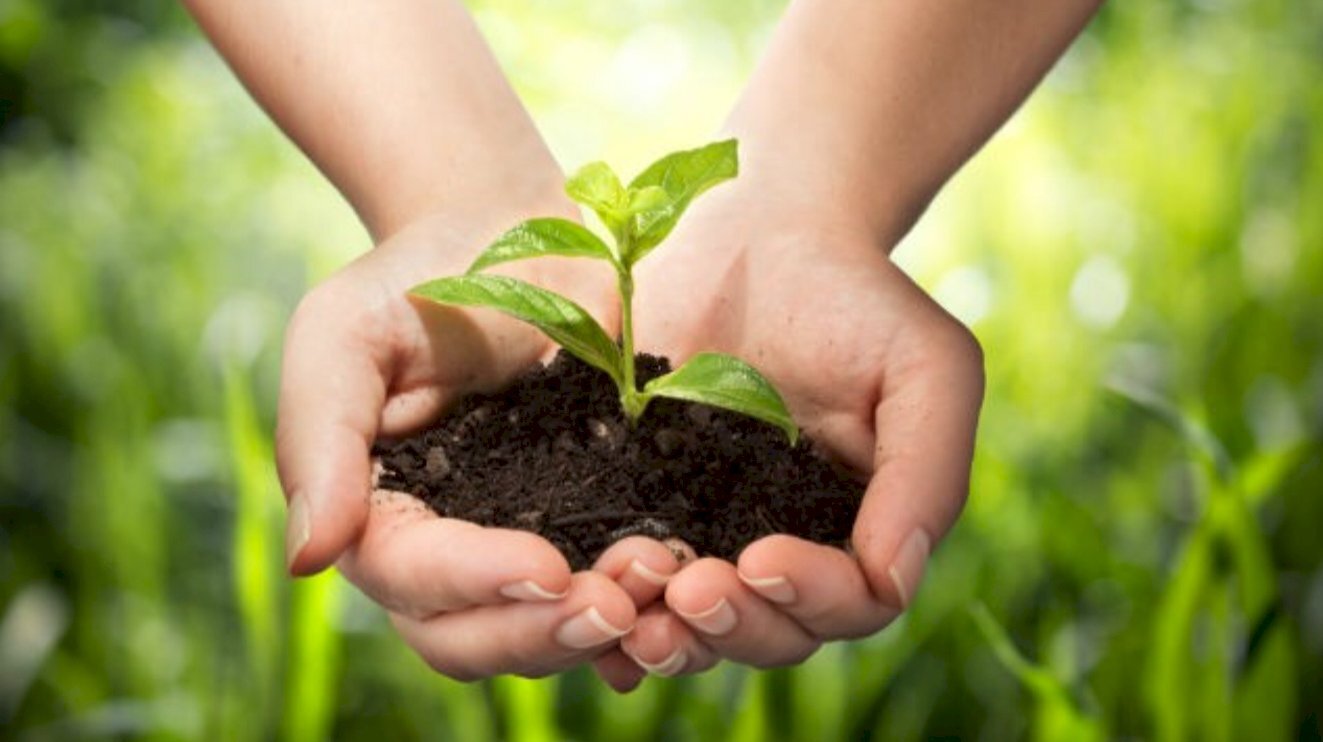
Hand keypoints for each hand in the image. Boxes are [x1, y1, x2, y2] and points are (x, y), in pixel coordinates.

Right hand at [277, 208, 640, 679]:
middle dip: (541, 633)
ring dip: (598, 628)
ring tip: (659, 585)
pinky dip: (639, 611)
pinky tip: (681, 596)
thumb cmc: (416, 278)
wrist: (513, 234)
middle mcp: (444, 552)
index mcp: (377, 515)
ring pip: (540, 630)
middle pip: (471, 637)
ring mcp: (519, 543)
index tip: (547, 566)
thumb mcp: (343, 337)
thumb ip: (321, 440)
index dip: (475, 584)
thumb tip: (311, 559)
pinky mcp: (587, 523)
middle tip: (614, 605)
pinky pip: (605, 591)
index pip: (411, 578)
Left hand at [591, 184, 984, 688]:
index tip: (759, 556)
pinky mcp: (638, 503)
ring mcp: (708, 530)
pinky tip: (578, 606)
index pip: (850, 604)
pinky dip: (609, 614)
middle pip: (769, 634)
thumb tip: (893, 579)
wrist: (760, 231)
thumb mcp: (925, 368)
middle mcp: (785, 545)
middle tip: (686, 592)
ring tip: (632, 613)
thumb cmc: (858, 296)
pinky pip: (626, 581)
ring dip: (667, 636)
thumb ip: (926, 473)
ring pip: (695, 626)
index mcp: (858, 529)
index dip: (808, 599)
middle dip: (730, 627)